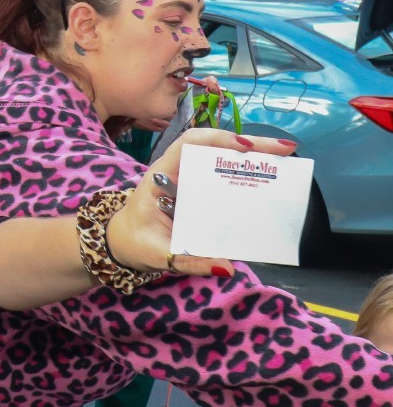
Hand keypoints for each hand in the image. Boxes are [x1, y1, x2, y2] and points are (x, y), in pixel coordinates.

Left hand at [108, 129, 297, 276]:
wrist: (121, 244)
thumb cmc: (135, 243)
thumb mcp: (158, 255)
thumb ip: (189, 261)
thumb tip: (228, 266)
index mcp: (160, 177)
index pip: (188, 144)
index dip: (217, 140)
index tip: (246, 149)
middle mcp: (176, 171)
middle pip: (212, 145)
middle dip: (250, 144)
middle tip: (285, 149)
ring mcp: (187, 179)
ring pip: (220, 158)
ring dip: (251, 156)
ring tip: (284, 158)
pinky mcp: (197, 191)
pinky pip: (222, 176)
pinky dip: (245, 174)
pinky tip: (268, 177)